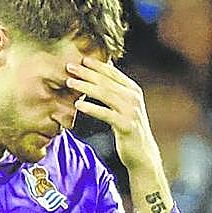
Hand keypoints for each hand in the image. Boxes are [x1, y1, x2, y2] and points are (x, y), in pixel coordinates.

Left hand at [66, 57, 158, 174]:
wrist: (142, 153)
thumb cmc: (128, 128)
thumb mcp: (123, 106)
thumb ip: (115, 92)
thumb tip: (102, 75)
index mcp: (132, 90)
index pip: (112, 73)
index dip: (96, 65)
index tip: (80, 59)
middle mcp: (133, 97)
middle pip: (107, 81)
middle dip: (87, 73)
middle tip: (69, 66)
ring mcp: (131, 111)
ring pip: (106, 95)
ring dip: (86, 87)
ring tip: (69, 82)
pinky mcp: (126, 125)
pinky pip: (106, 114)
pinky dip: (91, 108)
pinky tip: (78, 104)